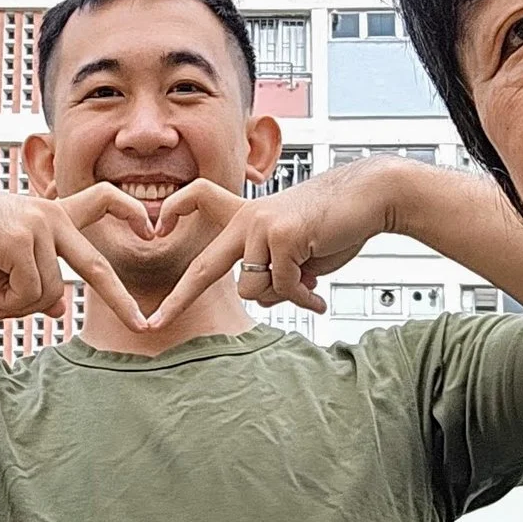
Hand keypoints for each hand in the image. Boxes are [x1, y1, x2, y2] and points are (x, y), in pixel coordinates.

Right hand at [0, 181, 153, 337]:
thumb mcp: (6, 264)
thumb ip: (35, 281)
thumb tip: (58, 310)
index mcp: (54, 215)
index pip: (104, 201)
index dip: (132, 213)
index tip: (153, 230)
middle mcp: (51, 216)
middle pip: (96, 266)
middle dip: (120, 300)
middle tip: (142, 325)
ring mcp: (37, 225)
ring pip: (47, 292)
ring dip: (20, 307)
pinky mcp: (19, 238)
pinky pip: (28, 291)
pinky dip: (8, 303)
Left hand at [142, 157, 402, 334]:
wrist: (369, 197)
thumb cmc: (334, 223)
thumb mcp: (295, 252)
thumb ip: (273, 272)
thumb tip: (263, 298)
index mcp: (246, 215)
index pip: (198, 200)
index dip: (175, 209)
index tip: (155, 228)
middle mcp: (248, 218)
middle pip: (205, 267)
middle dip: (178, 300)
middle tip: (153, 324)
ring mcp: (263, 225)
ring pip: (254, 289)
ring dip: (282, 294)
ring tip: (308, 282)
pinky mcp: (282, 235)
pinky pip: (282, 286)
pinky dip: (302, 296)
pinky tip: (317, 290)